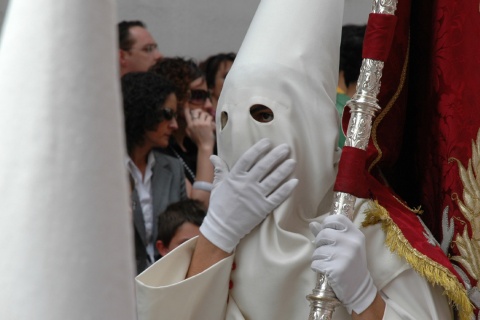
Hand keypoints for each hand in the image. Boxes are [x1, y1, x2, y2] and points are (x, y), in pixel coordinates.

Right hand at [184, 107, 214, 149]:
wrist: (204, 146)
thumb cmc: (198, 141)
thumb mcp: (190, 135)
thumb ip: (188, 128)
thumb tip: (188, 123)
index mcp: (189, 125)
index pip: (187, 115)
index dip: (186, 109)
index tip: (186, 105)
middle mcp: (194, 123)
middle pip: (196, 111)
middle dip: (200, 111)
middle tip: (203, 113)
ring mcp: (201, 123)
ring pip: (204, 113)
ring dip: (207, 115)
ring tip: (208, 119)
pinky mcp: (207, 124)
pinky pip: (209, 117)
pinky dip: (211, 119)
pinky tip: (211, 123)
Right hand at [200, 138, 297, 252]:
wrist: (222, 228)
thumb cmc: (219, 206)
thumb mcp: (217, 186)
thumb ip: (219, 170)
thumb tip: (213, 157)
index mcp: (235, 177)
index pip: (248, 158)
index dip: (258, 149)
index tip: (268, 142)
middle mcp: (246, 185)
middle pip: (264, 166)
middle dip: (276, 156)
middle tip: (286, 147)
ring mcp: (256, 196)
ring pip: (273, 180)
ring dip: (283, 170)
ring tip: (292, 161)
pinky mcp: (263, 208)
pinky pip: (277, 197)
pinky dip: (286, 189)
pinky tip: (294, 181)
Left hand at [310, 214, 376, 313]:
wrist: (359, 287)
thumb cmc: (350, 263)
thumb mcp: (345, 245)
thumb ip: (329, 233)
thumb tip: (312, 224)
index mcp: (355, 234)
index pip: (337, 218)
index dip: (327, 223)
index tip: (326, 231)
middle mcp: (351, 243)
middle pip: (323, 233)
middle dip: (319, 242)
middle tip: (325, 250)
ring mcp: (345, 256)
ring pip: (317, 250)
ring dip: (318, 256)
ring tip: (327, 262)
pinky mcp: (336, 269)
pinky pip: (316, 263)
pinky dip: (317, 267)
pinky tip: (326, 270)